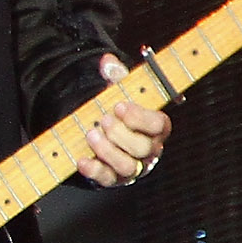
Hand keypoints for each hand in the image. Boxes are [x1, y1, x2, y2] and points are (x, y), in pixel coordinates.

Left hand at [74, 52, 170, 185]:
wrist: (96, 134)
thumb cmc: (113, 112)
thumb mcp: (115, 91)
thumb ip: (114, 76)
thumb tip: (108, 62)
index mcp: (154, 128)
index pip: (159, 125)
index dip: (141, 117)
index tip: (120, 106)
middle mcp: (148, 150)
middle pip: (143, 148)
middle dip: (121, 134)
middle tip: (103, 120)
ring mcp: (132, 167)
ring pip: (128, 167)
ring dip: (108, 151)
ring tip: (90, 135)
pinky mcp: (113, 179)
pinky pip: (107, 179)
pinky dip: (94, 170)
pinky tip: (81, 160)